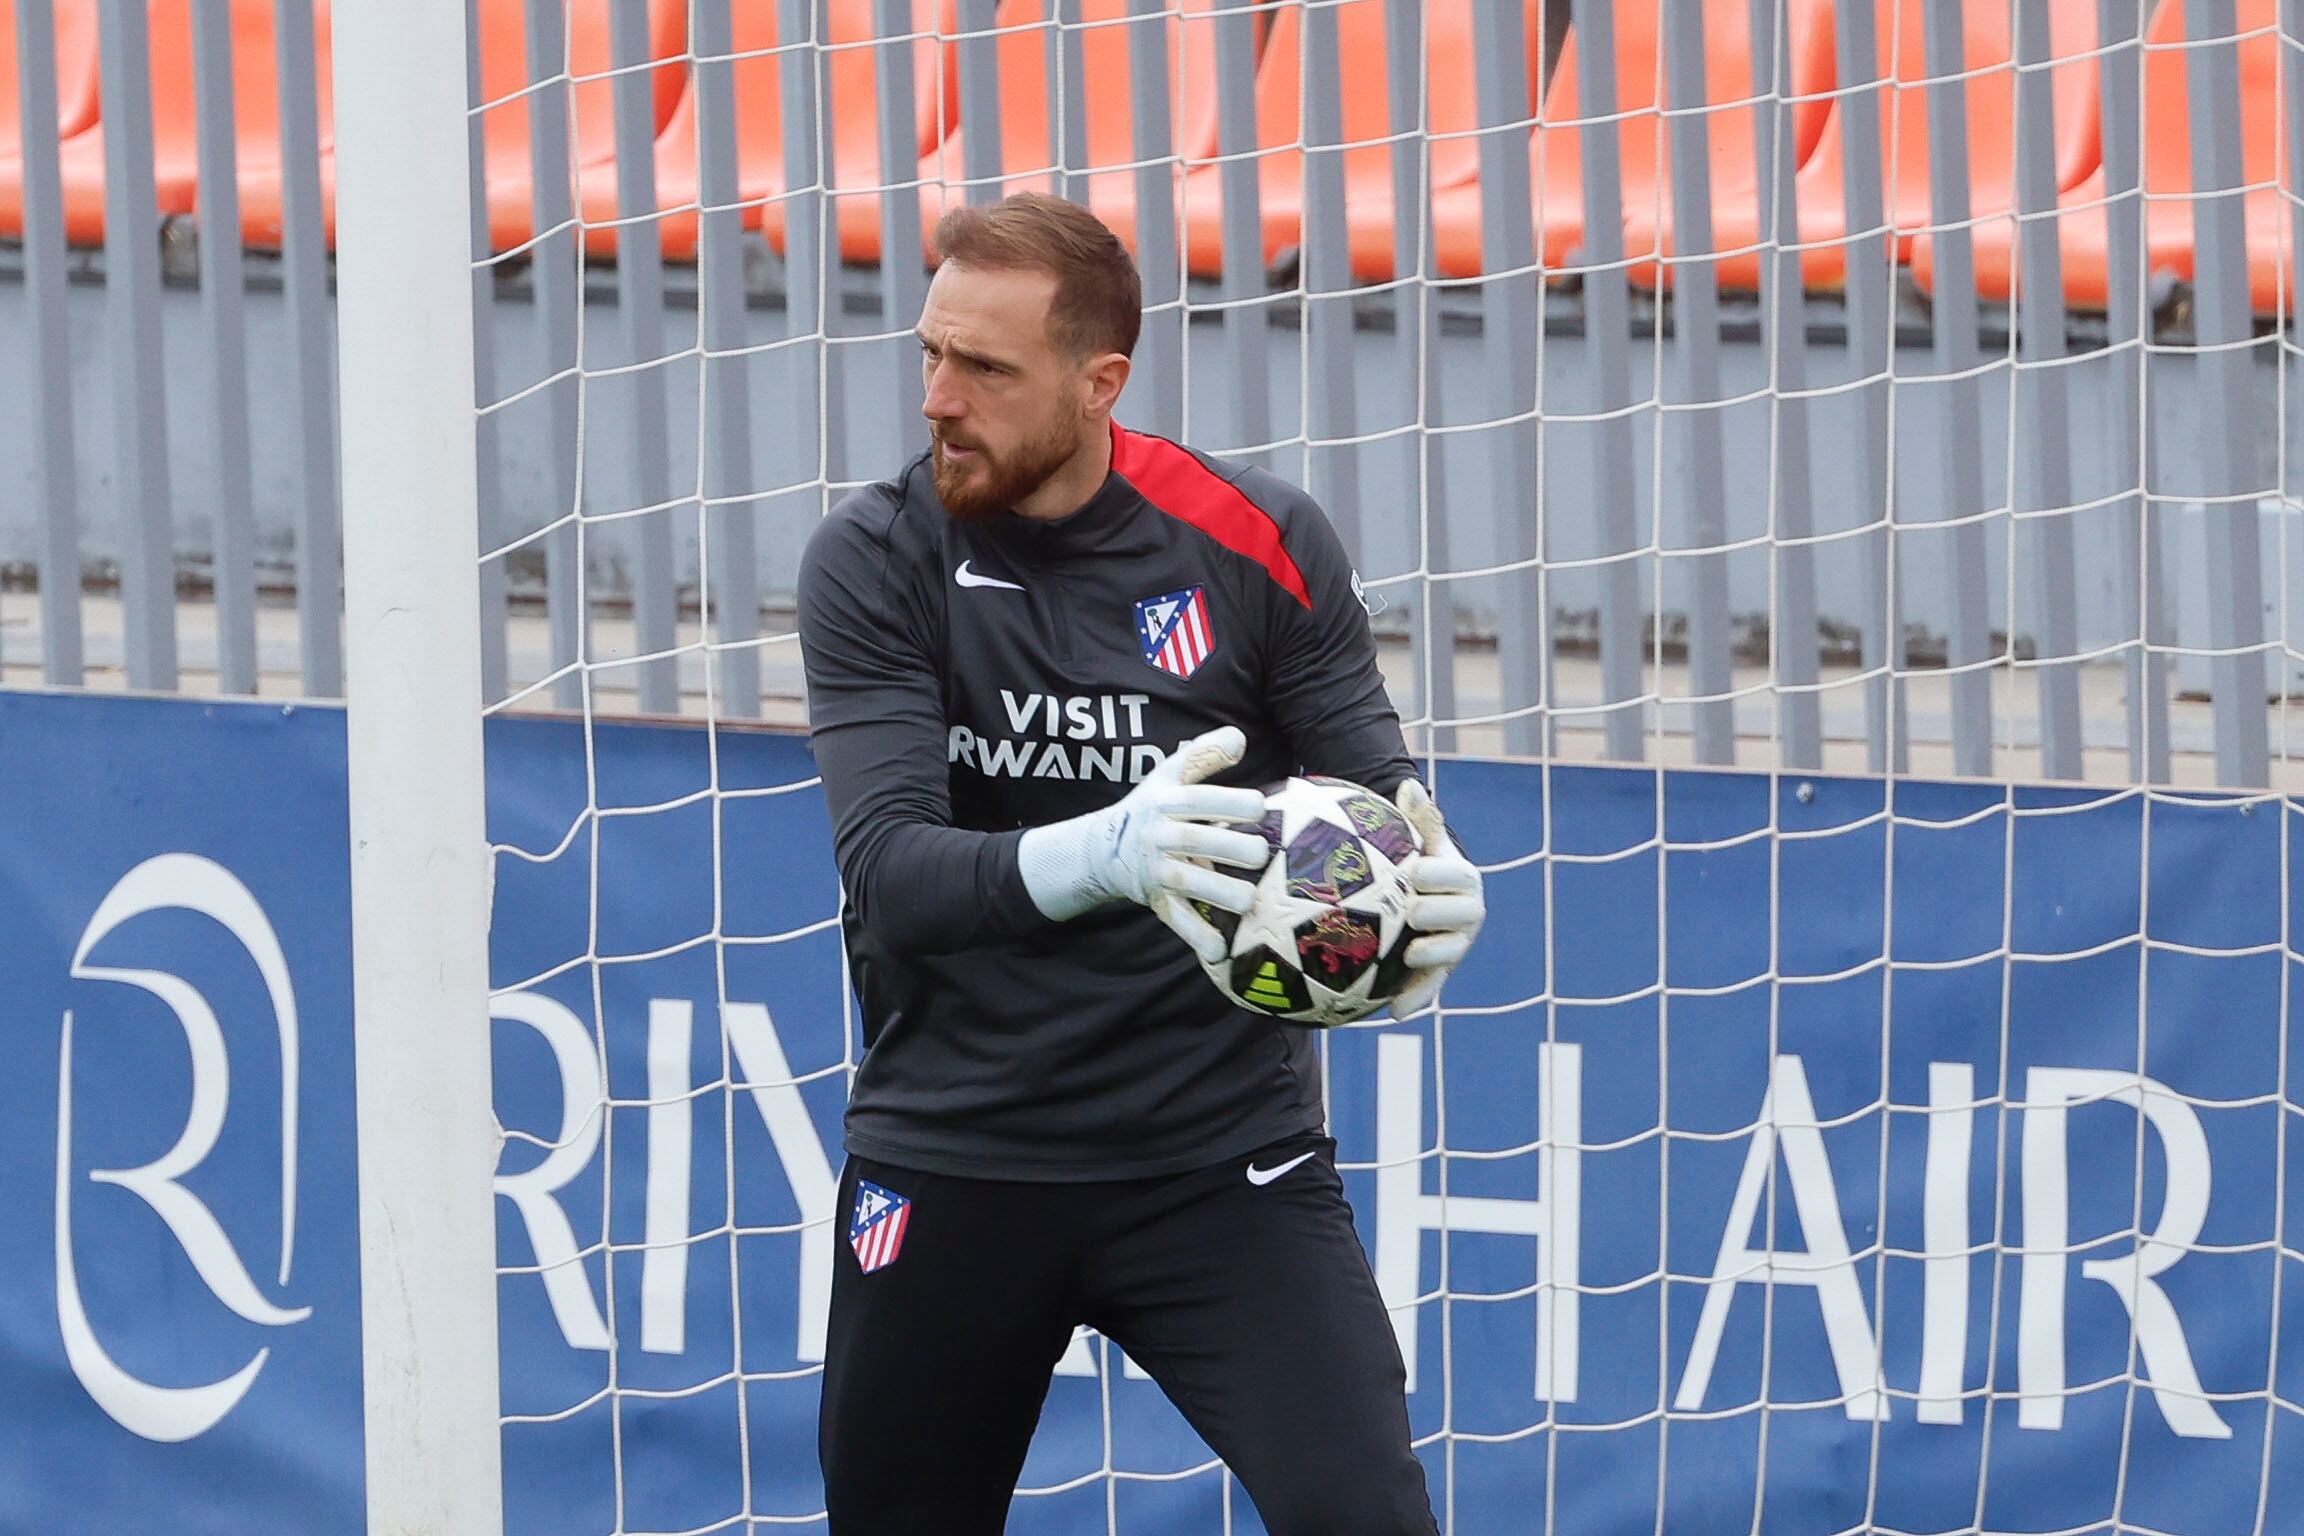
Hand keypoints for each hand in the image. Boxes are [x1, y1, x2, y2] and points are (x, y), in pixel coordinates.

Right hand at [1015, 726, 1272, 962]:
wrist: (1104, 848)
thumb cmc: (1154, 805)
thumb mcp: (1170, 773)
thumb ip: (1204, 753)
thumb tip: (1240, 739)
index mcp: (1167, 802)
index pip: (1199, 800)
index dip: (1229, 802)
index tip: (1260, 806)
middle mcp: (1160, 836)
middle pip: (1196, 841)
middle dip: (1231, 848)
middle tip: (1263, 854)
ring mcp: (1158, 872)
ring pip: (1189, 884)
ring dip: (1220, 894)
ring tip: (1249, 901)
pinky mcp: (1158, 902)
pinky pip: (1178, 922)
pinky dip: (1198, 938)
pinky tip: (1222, 951)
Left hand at [1389, 778, 1483, 1017]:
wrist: (1416, 893)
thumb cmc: (1414, 860)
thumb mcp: (1416, 839)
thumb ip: (1416, 818)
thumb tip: (1410, 786)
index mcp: (1462, 878)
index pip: (1456, 875)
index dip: (1438, 874)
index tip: (1413, 870)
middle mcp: (1467, 912)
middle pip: (1462, 915)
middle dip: (1437, 911)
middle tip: (1410, 910)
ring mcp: (1456, 944)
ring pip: (1451, 952)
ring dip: (1433, 955)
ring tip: (1410, 954)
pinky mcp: (1439, 971)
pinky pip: (1432, 987)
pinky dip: (1416, 998)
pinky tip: (1393, 1012)